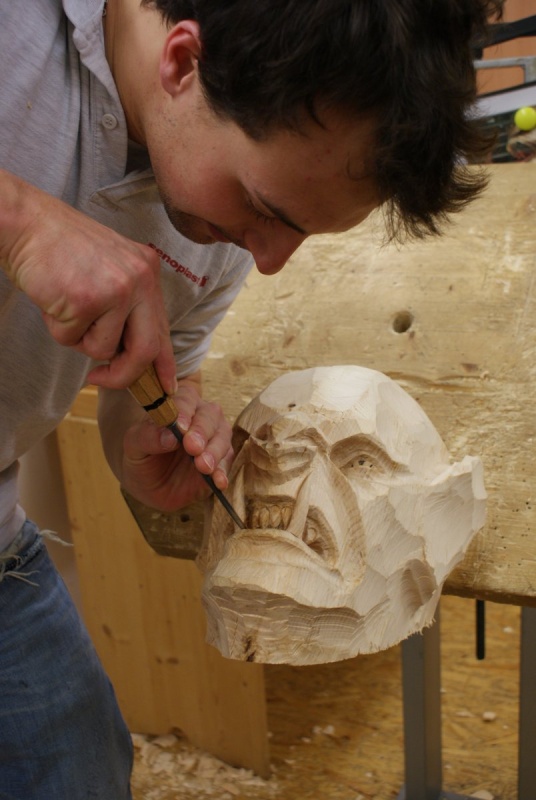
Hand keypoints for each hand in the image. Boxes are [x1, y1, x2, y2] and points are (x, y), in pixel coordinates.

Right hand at [0, 171, 175, 392]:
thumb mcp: (110, 271)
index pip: (163, 328)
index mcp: (147, 272)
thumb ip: (126, 307)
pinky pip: (71, 338)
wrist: (27, 223)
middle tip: (100, 378)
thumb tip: (129, 354)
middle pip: (145, 349)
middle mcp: (139, 280)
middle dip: (123, 374)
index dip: (164, 363)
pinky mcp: (87, 300)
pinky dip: (56, 327)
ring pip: (103, 348)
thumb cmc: (61, 249)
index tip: (166, 386)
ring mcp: (116, 289)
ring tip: (66, 305)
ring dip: (78, 339)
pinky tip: (53, 298)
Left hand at [119, 377, 234, 511]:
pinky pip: (226, 463)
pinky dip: (223, 472)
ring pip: (222, 437)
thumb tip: (169, 436)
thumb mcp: (134, 446)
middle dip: (202, 432)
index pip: (185, 400)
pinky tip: (218, 482)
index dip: (184, 412)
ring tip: (203, 466)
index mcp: (178, 405)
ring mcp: (213, 438)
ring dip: (214, 452)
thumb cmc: (140, 456)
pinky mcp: (220, 461)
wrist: (148, 483)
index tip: (180, 428)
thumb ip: (147, 437)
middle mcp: (200, 417)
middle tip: (193, 447)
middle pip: (209, 416)